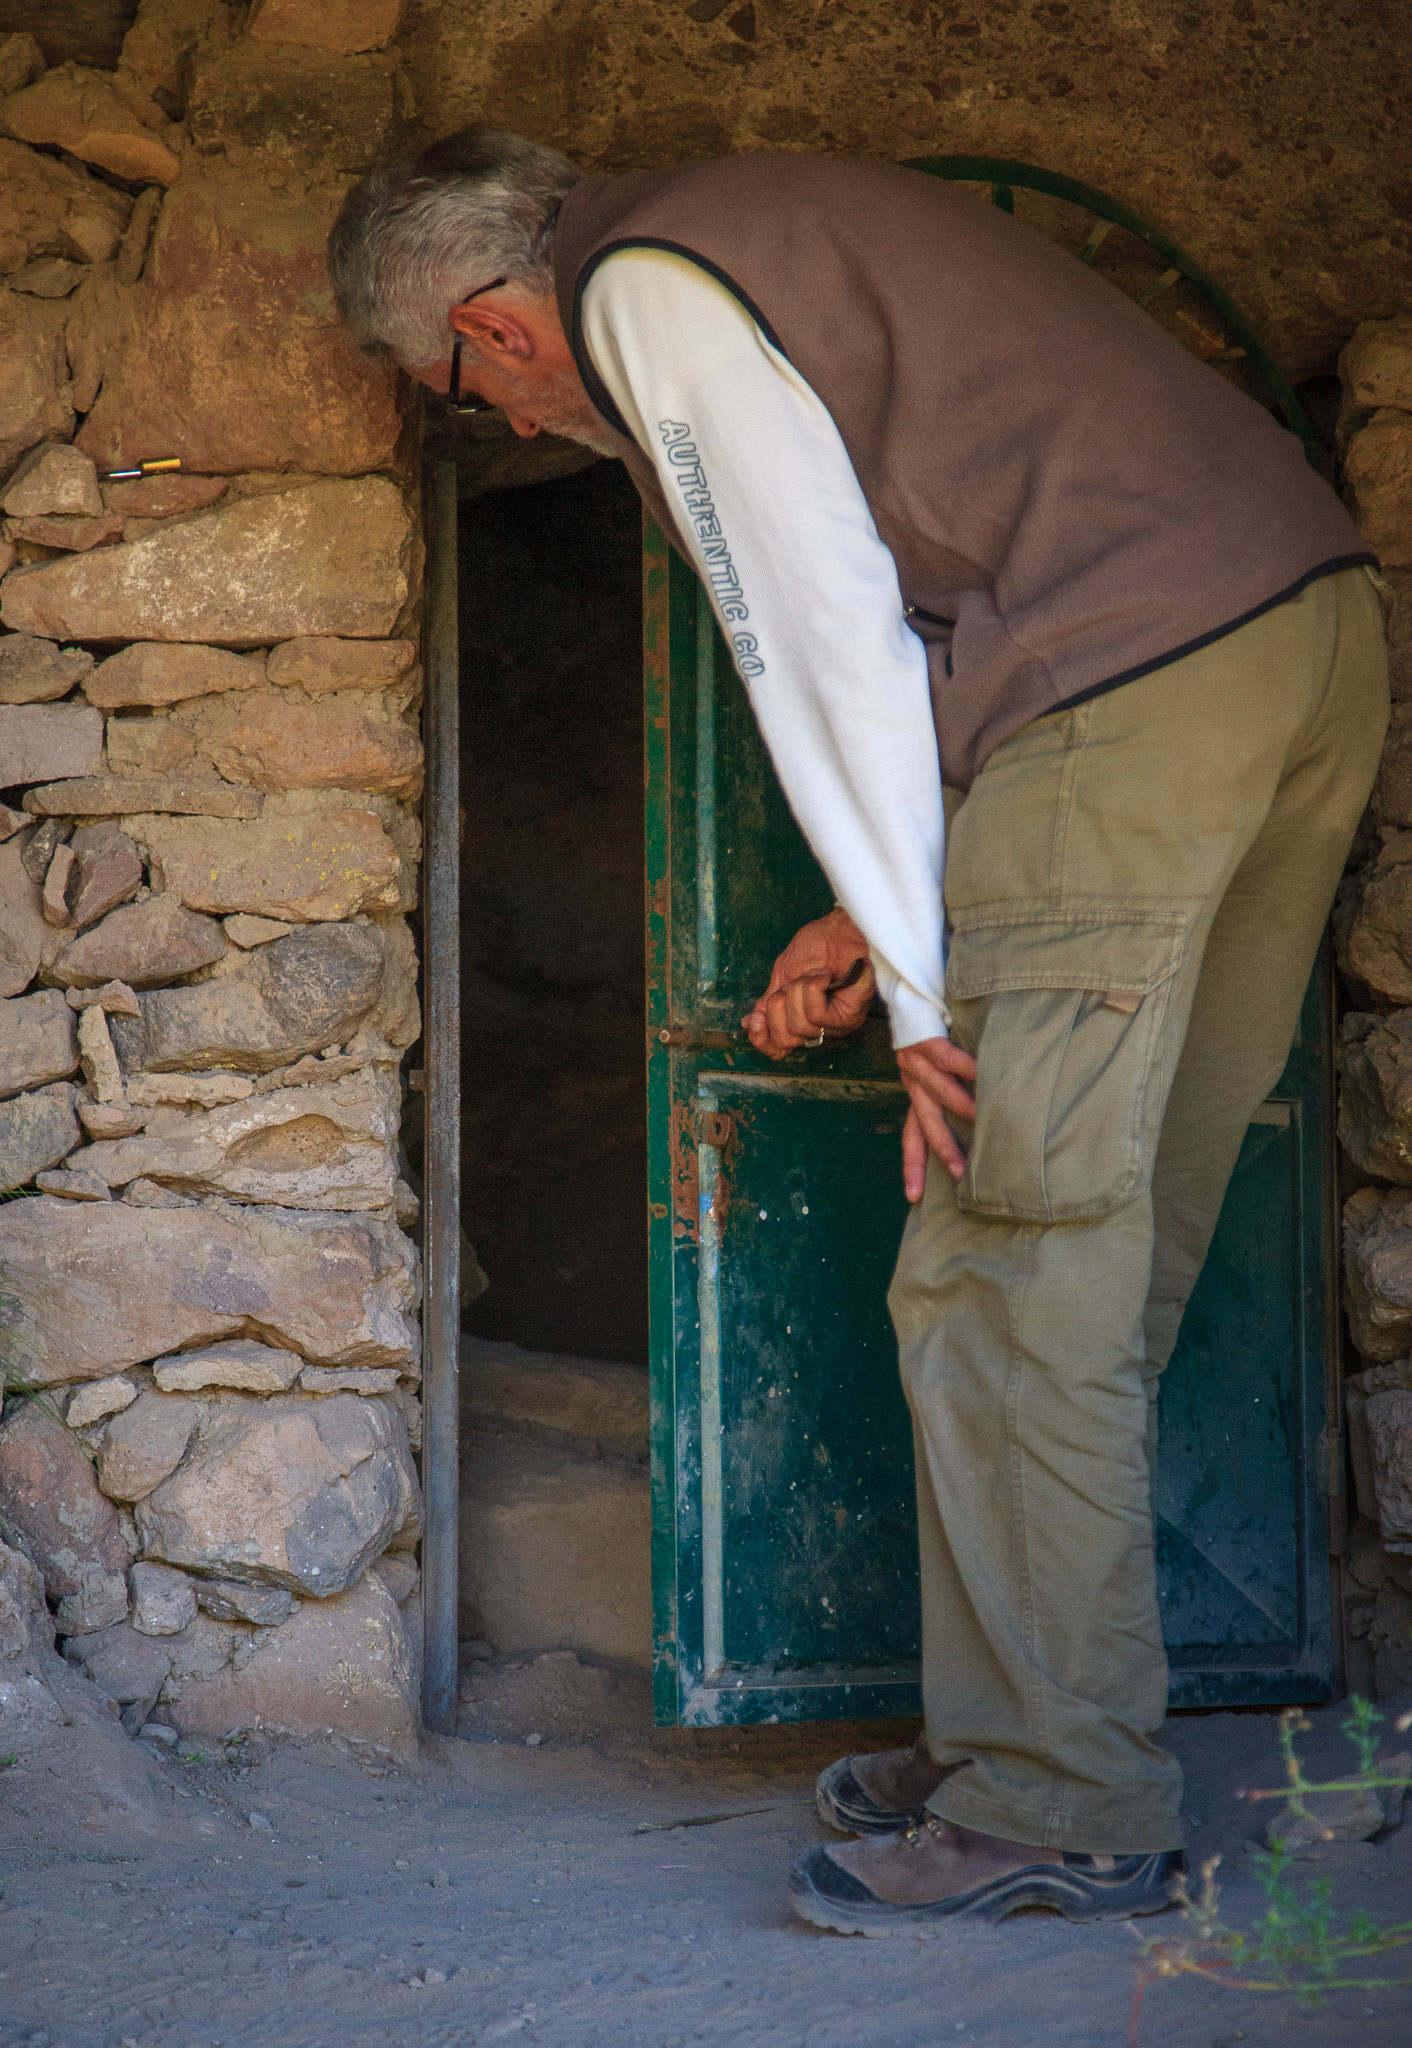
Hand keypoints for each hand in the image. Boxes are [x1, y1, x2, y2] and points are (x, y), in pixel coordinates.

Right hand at [744, 907, 876, 1059]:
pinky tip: (824, 977)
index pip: (778, 1048)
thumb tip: (749, 1023)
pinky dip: (813, 990)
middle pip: (785, 1038)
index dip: (762, 1038)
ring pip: (800, 1025)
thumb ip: (768, 1002)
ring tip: (813, 975)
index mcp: (801, 1019)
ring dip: (798, 991)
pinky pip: (817, 1016)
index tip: (755, 1019)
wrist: (839, 928)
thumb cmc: (817, 946)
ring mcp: (835, 1025)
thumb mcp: (783, 975)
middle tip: (790, 983)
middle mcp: (819, 1028)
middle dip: (779, 1006)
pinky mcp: (850, 1016)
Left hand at [896, 1037, 977, 1199]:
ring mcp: (916, 1062)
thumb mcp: (935, 1066)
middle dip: (942, 1149)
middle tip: (959, 1174)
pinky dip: (965, 1067)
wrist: (909, 989)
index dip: (913, 1165)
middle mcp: (911, 1082)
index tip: (914, 1196)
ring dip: (960, 1106)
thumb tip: (980, 1117)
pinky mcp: (925, 1040)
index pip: (911, 1135)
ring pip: (938, 1091)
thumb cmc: (933, 1028)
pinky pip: (946, 1058)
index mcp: (914, 1093)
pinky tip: (982, 1075)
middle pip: (925, 1124)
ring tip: (981, 1119)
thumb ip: (951, 1089)